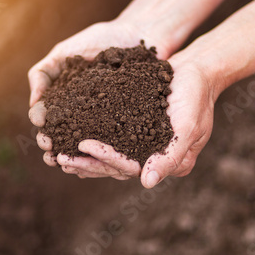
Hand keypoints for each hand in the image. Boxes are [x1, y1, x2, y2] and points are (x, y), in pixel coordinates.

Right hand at [28, 20, 180, 168]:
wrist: (140, 35)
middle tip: (51, 152)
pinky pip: (112, 142)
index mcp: (64, 97)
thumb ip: (44, 73)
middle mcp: (80, 112)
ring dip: (73, 156)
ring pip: (84, 143)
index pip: (46, 116)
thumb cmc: (101, 40)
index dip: (41, 124)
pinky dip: (101, 153)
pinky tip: (95, 160)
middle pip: (62, 134)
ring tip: (67, 163)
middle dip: (53, 145)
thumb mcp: (65, 52)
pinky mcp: (125, 124)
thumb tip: (34, 104)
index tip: (41, 126)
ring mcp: (103, 120)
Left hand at [55, 55, 217, 187]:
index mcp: (167, 163)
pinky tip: (70, 140)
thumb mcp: (188, 128)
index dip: (105, 160)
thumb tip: (146, 183)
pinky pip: (108, 139)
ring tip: (58, 155)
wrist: (195, 71)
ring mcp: (142, 145)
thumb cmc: (196, 97)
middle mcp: (152, 158)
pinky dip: (90, 141)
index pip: (130, 168)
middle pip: (114, 167)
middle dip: (86, 164)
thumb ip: (170, 157)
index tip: (83, 146)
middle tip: (60, 158)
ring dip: (83, 158)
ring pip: (107, 157)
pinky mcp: (133, 129)